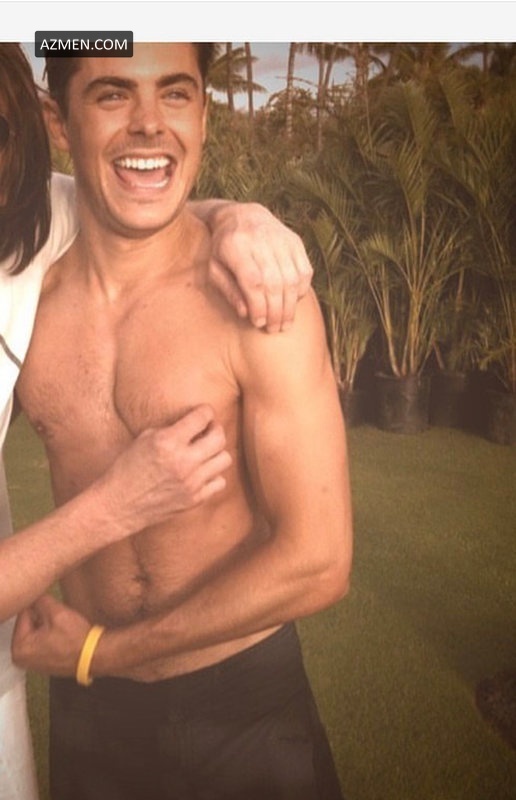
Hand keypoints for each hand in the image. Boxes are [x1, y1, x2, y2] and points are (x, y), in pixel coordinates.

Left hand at [12, 594, 89, 676]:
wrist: (94, 657)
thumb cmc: (75, 638)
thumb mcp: (57, 613)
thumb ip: (41, 599)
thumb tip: (33, 591)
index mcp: (19, 647)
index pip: (24, 613)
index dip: (40, 605)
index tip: (54, 609)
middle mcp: (20, 658)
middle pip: (28, 623)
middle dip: (42, 616)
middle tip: (59, 619)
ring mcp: (30, 662)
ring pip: (35, 630)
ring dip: (46, 624)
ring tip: (62, 628)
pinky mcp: (40, 662)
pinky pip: (40, 641)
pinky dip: (49, 635)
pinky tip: (62, 636)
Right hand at [102, 404, 231, 532]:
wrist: (119, 505)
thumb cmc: (127, 469)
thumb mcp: (144, 439)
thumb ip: (171, 430)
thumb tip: (194, 424)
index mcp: (168, 442)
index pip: (202, 418)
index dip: (206, 411)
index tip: (205, 412)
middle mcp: (184, 462)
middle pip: (219, 437)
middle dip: (215, 428)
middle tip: (208, 429)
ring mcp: (192, 482)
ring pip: (225, 459)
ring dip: (216, 451)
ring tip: (206, 451)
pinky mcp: (195, 499)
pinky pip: (220, 481)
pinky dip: (214, 474)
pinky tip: (202, 471)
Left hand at [207, 202, 312, 332]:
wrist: (242, 216)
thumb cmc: (224, 249)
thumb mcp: (214, 268)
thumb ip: (228, 290)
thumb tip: (246, 313)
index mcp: (236, 246)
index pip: (253, 281)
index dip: (259, 306)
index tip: (258, 323)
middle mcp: (261, 240)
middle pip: (275, 283)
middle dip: (276, 311)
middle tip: (274, 329)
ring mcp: (282, 239)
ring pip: (292, 279)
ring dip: (290, 306)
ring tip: (285, 323)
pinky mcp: (296, 241)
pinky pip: (304, 271)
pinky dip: (301, 291)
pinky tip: (293, 303)